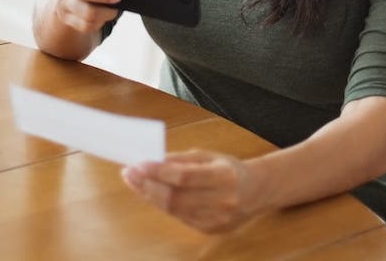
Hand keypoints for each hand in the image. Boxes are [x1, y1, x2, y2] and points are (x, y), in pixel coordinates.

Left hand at [121, 150, 260, 233]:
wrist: (256, 191)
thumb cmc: (229, 169)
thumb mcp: (209, 156)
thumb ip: (181, 160)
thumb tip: (152, 161)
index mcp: (224, 177)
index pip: (184, 177)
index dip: (158, 172)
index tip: (138, 164)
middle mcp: (222, 201)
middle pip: (176, 198)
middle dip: (148, 185)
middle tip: (130, 174)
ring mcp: (216, 219)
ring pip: (174, 210)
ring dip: (150, 196)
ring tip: (135, 182)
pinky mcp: (210, 230)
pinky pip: (179, 217)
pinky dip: (162, 205)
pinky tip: (152, 194)